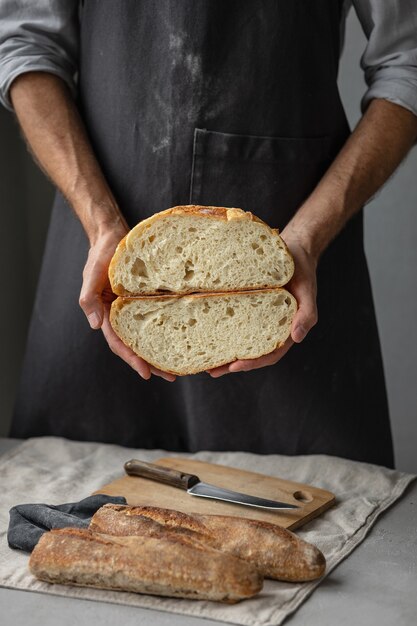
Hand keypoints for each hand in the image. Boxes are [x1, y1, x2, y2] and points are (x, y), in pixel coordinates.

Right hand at [79, 228, 175, 381]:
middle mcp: (123, 316)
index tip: (146, 373)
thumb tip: (95, 326)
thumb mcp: (92, 273)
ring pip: (150, 335)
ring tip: (180, 366)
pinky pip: (159, 318)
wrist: (115, 235)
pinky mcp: (148, 300)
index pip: (119, 343)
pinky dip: (169, 329)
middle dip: (152, 363)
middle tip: (171, 376)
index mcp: (107, 315)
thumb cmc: (102, 253)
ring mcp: (136, 309)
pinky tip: (184, 336)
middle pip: (137, 345)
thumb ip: (89, 299)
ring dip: (162, 351)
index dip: (132, 359)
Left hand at [207, 231, 317, 376]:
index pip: (268, 353)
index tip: (234, 366)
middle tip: (211, 370)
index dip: (252, 362)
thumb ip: (306, 314)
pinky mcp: (243, 302)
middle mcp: (267, 326)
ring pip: (237, 337)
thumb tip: (297, 338)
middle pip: (248, 350)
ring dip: (222, 349)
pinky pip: (230, 316)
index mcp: (283, 329)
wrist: (292, 247)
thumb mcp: (307, 290)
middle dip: (231, 363)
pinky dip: (218, 325)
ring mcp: (254, 316)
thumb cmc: (302, 270)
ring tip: (203, 358)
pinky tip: (202, 327)